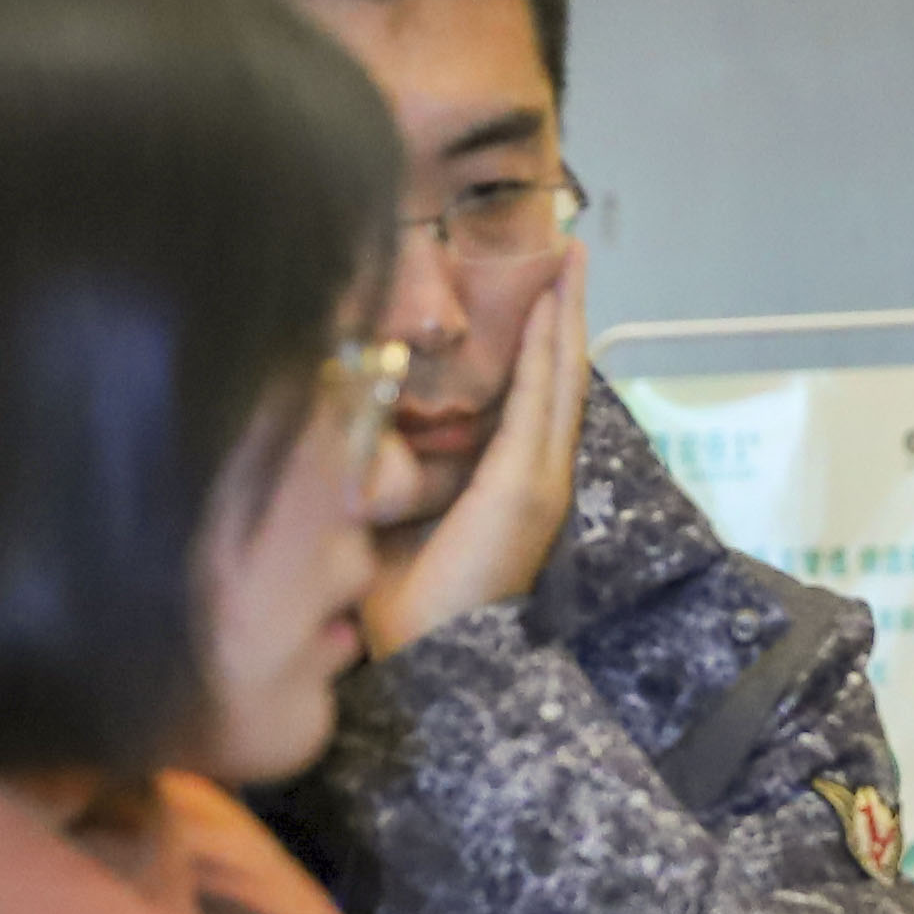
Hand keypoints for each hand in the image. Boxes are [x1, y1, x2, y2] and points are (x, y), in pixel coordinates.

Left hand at [360, 235, 589, 653]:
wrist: (433, 663)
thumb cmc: (407, 609)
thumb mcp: (393, 521)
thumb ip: (387, 474)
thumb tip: (345, 425)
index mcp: (513, 486)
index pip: (533, 399)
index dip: (541, 342)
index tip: (540, 289)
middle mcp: (539, 476)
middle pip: (559, 376)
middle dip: (564, 311)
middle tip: (569, 251)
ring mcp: (539, 478)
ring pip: (560, 376)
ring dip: (564, 314)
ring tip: (569, 258)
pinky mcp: (525, 482)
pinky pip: (540, 396)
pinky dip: (548, 344)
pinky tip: (549, 300)